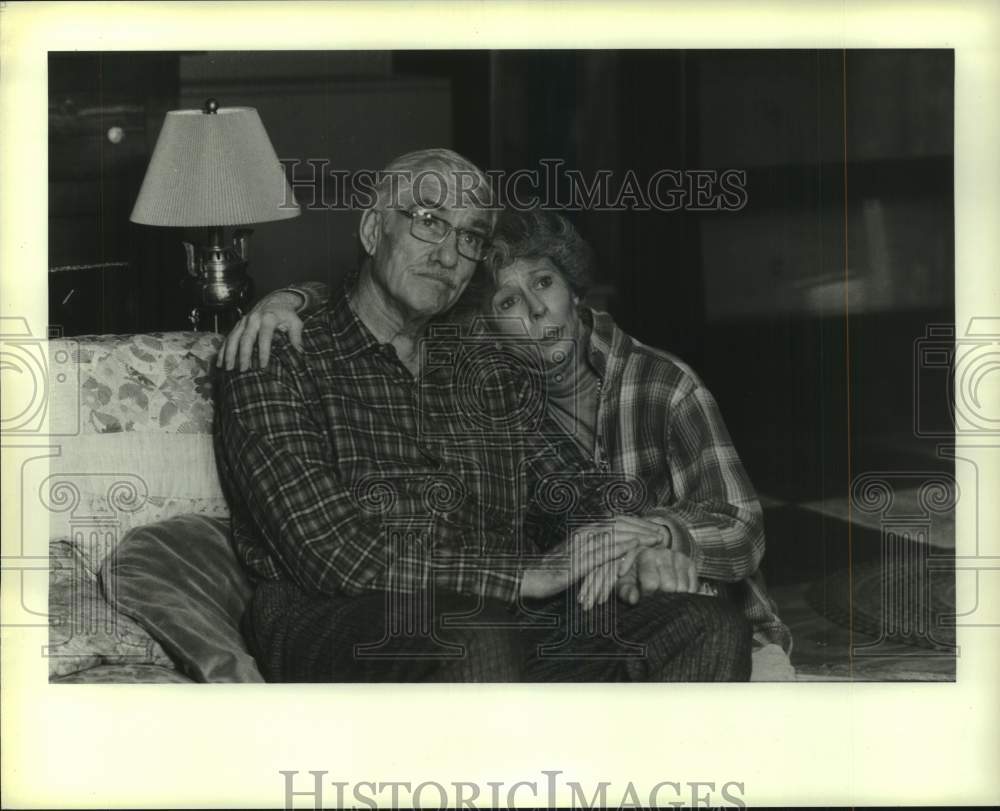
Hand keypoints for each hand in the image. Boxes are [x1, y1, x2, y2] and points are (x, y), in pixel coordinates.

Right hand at [217, 290, 304, 370]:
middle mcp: (254, 318)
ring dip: (230, 353)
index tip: (263, 365)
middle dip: (243, 354)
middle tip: (243, 369)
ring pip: (233, 337)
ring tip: (228, 368)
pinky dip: (223, 350)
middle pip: (246, 338)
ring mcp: (244, 321)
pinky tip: (220, 362)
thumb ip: (296, 336)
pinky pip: (228, 337)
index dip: (264, 351)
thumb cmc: (286, 314)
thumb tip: (299, 352)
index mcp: (268, 317)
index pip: (265, 336)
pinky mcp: (238, 325)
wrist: (275, 300)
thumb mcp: (295, 322)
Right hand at [520, 516, 662, 600]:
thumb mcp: (577, 557)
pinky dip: (621, 547)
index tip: (653, 527)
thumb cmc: (553, 570)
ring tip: (655, 539)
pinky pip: (603, 551)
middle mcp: (583, 534)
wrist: (532, 577)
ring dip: (637, 536)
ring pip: (614, 535)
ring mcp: (581, 546)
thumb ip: (594, 552)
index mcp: (584, 531)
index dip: (636, 523)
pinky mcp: (578, 560)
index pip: (615, 521)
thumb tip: (612, 554)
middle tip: (660, 532)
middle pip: (618, 525)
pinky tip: (635, 547)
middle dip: (641, 527)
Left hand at [616, 546, 697, 604]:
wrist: (648, 561)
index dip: (648, 596)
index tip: (645, 598)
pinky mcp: (690, 564)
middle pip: (669, 586)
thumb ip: (626, 592)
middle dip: (662, 597)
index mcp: (646, 555)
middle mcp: (665, 553)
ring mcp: (679, 557)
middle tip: (656, 598)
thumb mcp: (625, 583)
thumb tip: (634, 600)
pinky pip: (693, 587)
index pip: (651, 583)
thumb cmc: (634, 574)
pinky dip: (686, 595)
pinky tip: (676, 593)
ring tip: (664, 595)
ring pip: (683, 588)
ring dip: (674, 597)